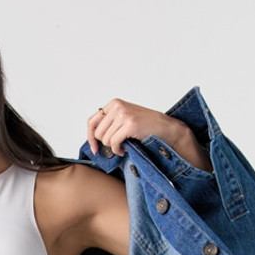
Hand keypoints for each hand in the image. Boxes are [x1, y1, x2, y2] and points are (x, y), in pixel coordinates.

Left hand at [87, 101, 209, 168]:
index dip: (90, 137)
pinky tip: (125, 149)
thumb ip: (110, 124)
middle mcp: (117, 106)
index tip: (94, 148)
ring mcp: (123, 114)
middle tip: (116, 146)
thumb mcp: (124, 119)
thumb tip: (92, 139)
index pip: (92, 121)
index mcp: (114, 104)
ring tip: (123, 146)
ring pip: (105, 139)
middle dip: (105, 144)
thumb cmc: (145, 126)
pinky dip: (118, 150)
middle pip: (97, 133)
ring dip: (113, 147)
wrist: (164, 127)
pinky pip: (113, 143)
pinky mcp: (129, 124)